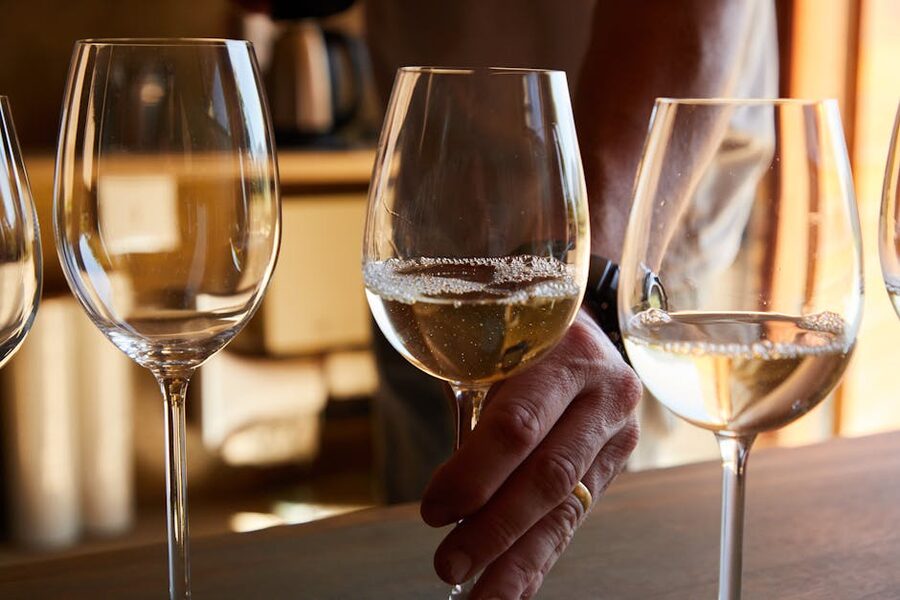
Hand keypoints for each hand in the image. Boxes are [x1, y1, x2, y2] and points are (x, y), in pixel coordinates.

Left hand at [420, 309, 641, 598]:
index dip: (475, 474)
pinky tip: (515, 587)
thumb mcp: (495, 340)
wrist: (580, 327)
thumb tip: (442, 493)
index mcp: (566, 351)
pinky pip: (575, 516)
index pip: (519, 425)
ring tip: (480, 597)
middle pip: (546, 475)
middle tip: (449, 565)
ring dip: (518, 559)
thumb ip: (471, 393)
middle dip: (494, 529)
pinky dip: (540, 556)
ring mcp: (616, 432)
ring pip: (565, 506)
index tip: (435, 509)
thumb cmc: (518, 331)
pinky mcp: (614, 462)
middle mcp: (604, 393)